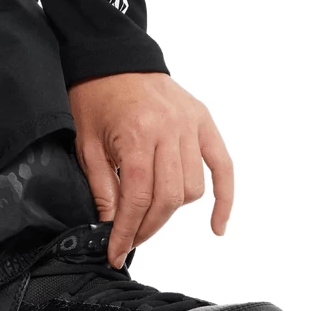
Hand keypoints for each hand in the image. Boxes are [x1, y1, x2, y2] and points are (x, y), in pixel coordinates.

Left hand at [69, 72, 233, 267]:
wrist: (112, 58)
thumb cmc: (95, 98)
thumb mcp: (87, 146)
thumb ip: (102, 188)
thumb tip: (113, 227)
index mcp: (138, 135)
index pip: (137, 199)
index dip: (127, 232)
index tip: (116, 253)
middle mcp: (170, 130)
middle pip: (168, 199)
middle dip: (147, 228)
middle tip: (130, 241)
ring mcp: (191, 125)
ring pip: (192, 188)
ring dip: (172, 211)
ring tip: (150, 216)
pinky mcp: (204, 122)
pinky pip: (223, 166)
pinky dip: (224, 198)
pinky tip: (216, 226)